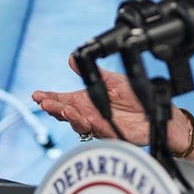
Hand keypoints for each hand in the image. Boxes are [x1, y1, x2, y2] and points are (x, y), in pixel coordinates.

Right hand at [32, 56, 152, 144]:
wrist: (157, 112)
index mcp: (86, 101)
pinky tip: (87, 118)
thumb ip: (92, 72)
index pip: (62, 100)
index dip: (48, 98)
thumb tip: (71, 58)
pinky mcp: (113, 135)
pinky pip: (100, 131)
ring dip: (70, 118)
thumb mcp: (112, 80)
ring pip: (79, 124)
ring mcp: (99, 126)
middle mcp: (89, 115)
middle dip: (55, 108)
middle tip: (46, 103)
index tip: (37, 95)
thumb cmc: (135, 97)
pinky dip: (92, 125)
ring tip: (64, 110)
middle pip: (66, 113)